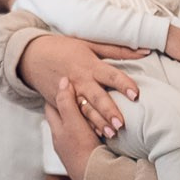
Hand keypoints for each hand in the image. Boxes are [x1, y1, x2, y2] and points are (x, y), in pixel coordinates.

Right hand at [18, 34, 140, 141]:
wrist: (33, 57)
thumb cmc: (65, 48)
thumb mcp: (90, 44)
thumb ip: (118, 50)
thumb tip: (146, 50)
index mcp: (90, 65)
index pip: (110, 75)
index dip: (123, 84)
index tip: (135, 94)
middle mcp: (81, 80)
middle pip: (97, 97)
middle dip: (109, 111)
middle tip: (122, 124)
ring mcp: (70, 93)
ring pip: (86, 111)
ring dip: (98, 122)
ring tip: (111, 134)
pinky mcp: (61, 102)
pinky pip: (75, 115)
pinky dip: (85, 125)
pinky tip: (95, 135)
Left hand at [43, 79, 97, 179]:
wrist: (94, 177)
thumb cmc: (82, 147)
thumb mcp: (72, 121)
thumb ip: (66, 102)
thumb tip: (63, 81)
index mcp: (56, 130)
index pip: (51, 107)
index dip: (57, 95)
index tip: (64, 84)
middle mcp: (61, 141)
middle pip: (61, 119)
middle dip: (67, 108)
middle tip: (76, 96)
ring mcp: (72, 151)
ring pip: (73, 131)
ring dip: (81, 121)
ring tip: (89, 111)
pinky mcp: (85, 157)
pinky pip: (84, 141)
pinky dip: (90, 132)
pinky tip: (99, 130)